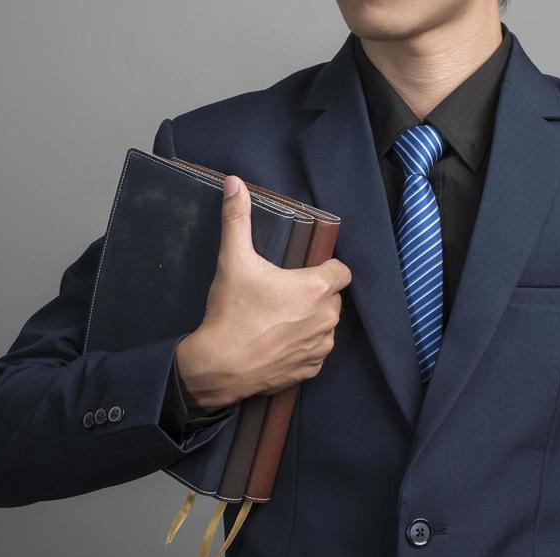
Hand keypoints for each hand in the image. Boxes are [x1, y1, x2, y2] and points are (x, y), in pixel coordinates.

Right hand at [174, 174, 351, 411]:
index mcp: (317, 289)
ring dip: (310, 322)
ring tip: (280, 320)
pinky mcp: (310, 371)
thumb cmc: (231, 313)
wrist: (218, 366)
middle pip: (332, 299)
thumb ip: (237, 219)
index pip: (341, 271)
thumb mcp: (233, 261)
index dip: (325, 269)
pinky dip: (302, 348)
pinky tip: (279, 344)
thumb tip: (234, 182)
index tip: (303, 271)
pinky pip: (315, 353)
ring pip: (325, 327)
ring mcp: (320, 348)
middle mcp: (327, 319)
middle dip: (315, 295)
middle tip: (284, 294)